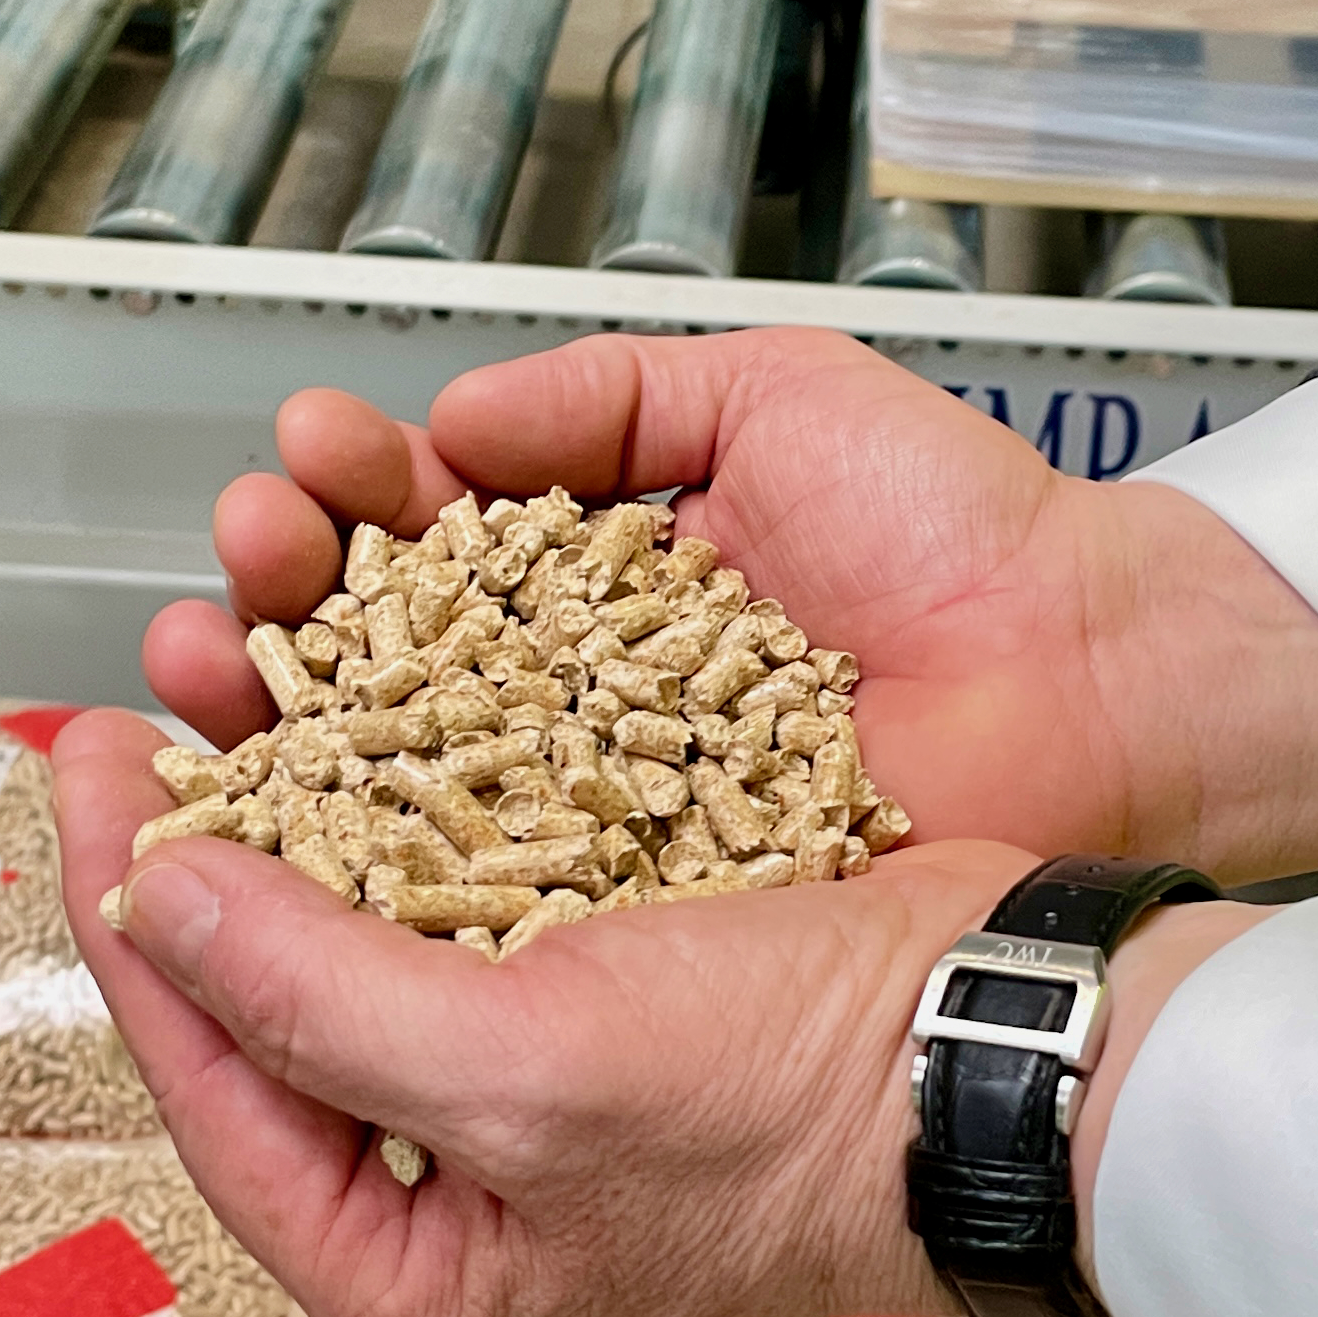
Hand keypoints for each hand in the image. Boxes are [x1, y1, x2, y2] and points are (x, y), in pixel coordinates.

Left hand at [56, 705, 996, 1316]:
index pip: (211, 1090)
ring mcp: (523, 1102)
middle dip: (199, 853)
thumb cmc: (796, 1105)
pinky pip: (450, 890)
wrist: (999, 1036)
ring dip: (289, 798)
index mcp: (412, 1292)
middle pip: (265, 1012)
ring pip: (349, 932)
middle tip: (139, 707)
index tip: (88, 766)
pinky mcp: (591, 999)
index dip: (132, 921)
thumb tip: (158, 904)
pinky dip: (401, 791)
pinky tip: (362, 700)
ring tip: (229, 677)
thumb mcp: (530, 1067)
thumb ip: (316, 1000)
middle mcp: (451, 1209)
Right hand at [134, 327, 1317, 887]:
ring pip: (403, 780)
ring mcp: (603, 822)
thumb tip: (451, 423)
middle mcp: (583, 709)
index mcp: (607, 587)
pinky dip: (381, 855)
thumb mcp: (773, 400)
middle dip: (283, 607)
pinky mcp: (639, 921)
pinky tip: (294, 801)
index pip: (431, 546)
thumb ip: (611, 395)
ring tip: (223, 652)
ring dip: (291, 720)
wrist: (1094, 678)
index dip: (347, 508)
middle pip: (383, 665)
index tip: (295, 465)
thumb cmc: (962, 534)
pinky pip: (487, 897)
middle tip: (241, 561)